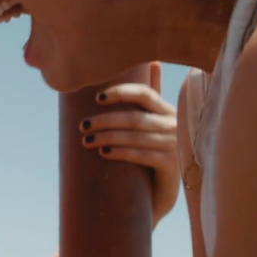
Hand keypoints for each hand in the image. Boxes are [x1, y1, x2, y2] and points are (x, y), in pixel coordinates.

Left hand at [79, 62, 179, 227]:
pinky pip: (141, 155)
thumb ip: (149, 98)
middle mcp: (174, 125)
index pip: (144, 94)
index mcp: (167, 111)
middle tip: (83, 125)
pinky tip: (104, 152)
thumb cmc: (151, 154)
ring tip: (87, 140)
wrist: (162, 194)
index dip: (121, 93)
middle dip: (105, 120)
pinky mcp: (170, 165)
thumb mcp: (150, 125)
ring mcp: (174, 146)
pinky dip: (120, 152)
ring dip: (107, 137)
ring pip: (135, 136)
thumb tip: (153, 63)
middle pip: (134, 117)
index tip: (96, 98)